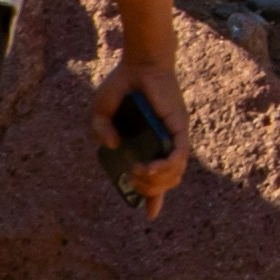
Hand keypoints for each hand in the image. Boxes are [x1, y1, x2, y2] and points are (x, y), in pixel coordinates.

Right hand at [104, 81, 188, 220]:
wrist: (138, 64)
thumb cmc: (122, 88)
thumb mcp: (100, 113)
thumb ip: (100, 132)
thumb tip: (112, 148)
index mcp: (144, 147)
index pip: (154, 180)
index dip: (152, 199)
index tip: (149, 215)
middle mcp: (161, 146)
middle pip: (164, 183)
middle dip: (147, 190)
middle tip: (132, 177)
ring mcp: (172, 138)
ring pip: (174, 174)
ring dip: (156, 182)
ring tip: (139, 171)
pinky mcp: (179, 127)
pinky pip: (180, 155)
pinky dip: (168, 166)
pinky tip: (153, 167)